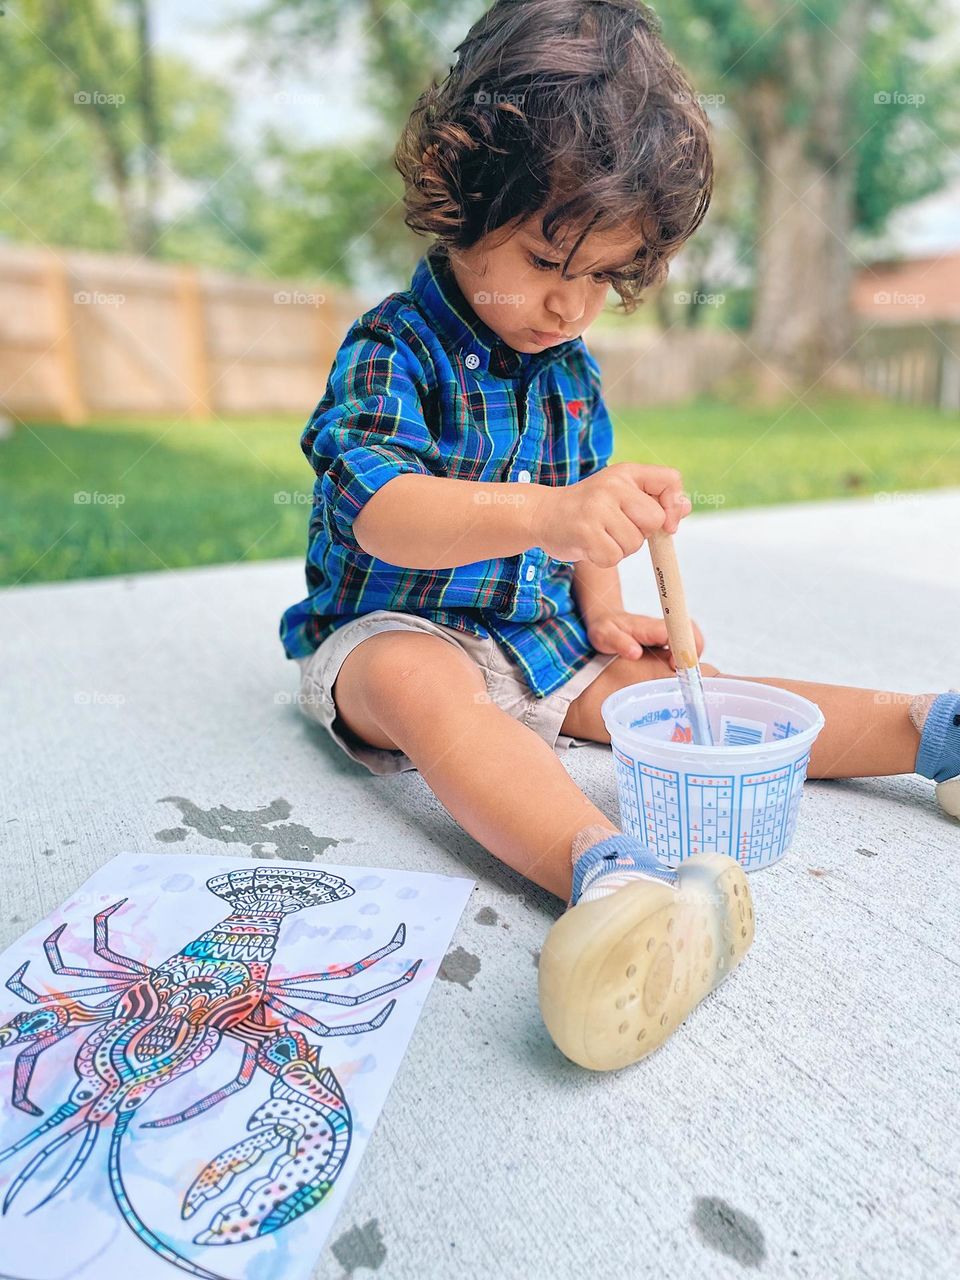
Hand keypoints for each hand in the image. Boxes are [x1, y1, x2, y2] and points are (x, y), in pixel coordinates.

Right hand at [532, 464, 691, 566]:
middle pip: (654, 520)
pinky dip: (603, 558)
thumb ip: (653, 499)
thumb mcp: (621, 495)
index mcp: (626, 473)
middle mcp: (612, 485)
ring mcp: (597, 507)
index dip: (674, 505)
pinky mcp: (585, 531)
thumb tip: (684, 507)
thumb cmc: (588, 509)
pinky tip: (589, 545)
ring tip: (599, 536)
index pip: (670, 480)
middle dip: (641, 534)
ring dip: (620, 548)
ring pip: (634, 543)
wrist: (542, 515)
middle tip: (616, 529)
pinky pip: (613, 557)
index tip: (668, 524)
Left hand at [586, 609, 705, 665]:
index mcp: (650, 626)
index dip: (683, 646)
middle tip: (683, 673)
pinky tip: (677, 672)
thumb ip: (619, 642)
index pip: (677, 630)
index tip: (676, 664)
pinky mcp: (666, 640)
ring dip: (692, 657)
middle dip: (694, 652)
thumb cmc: (604, 628)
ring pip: (691, 639)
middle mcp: (662, 628)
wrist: (604, 619)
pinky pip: (685, 646)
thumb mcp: (604, 636)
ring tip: (682, 675)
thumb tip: (635, 652)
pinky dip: (687, 658)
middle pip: (691, 633)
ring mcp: (666, 633)